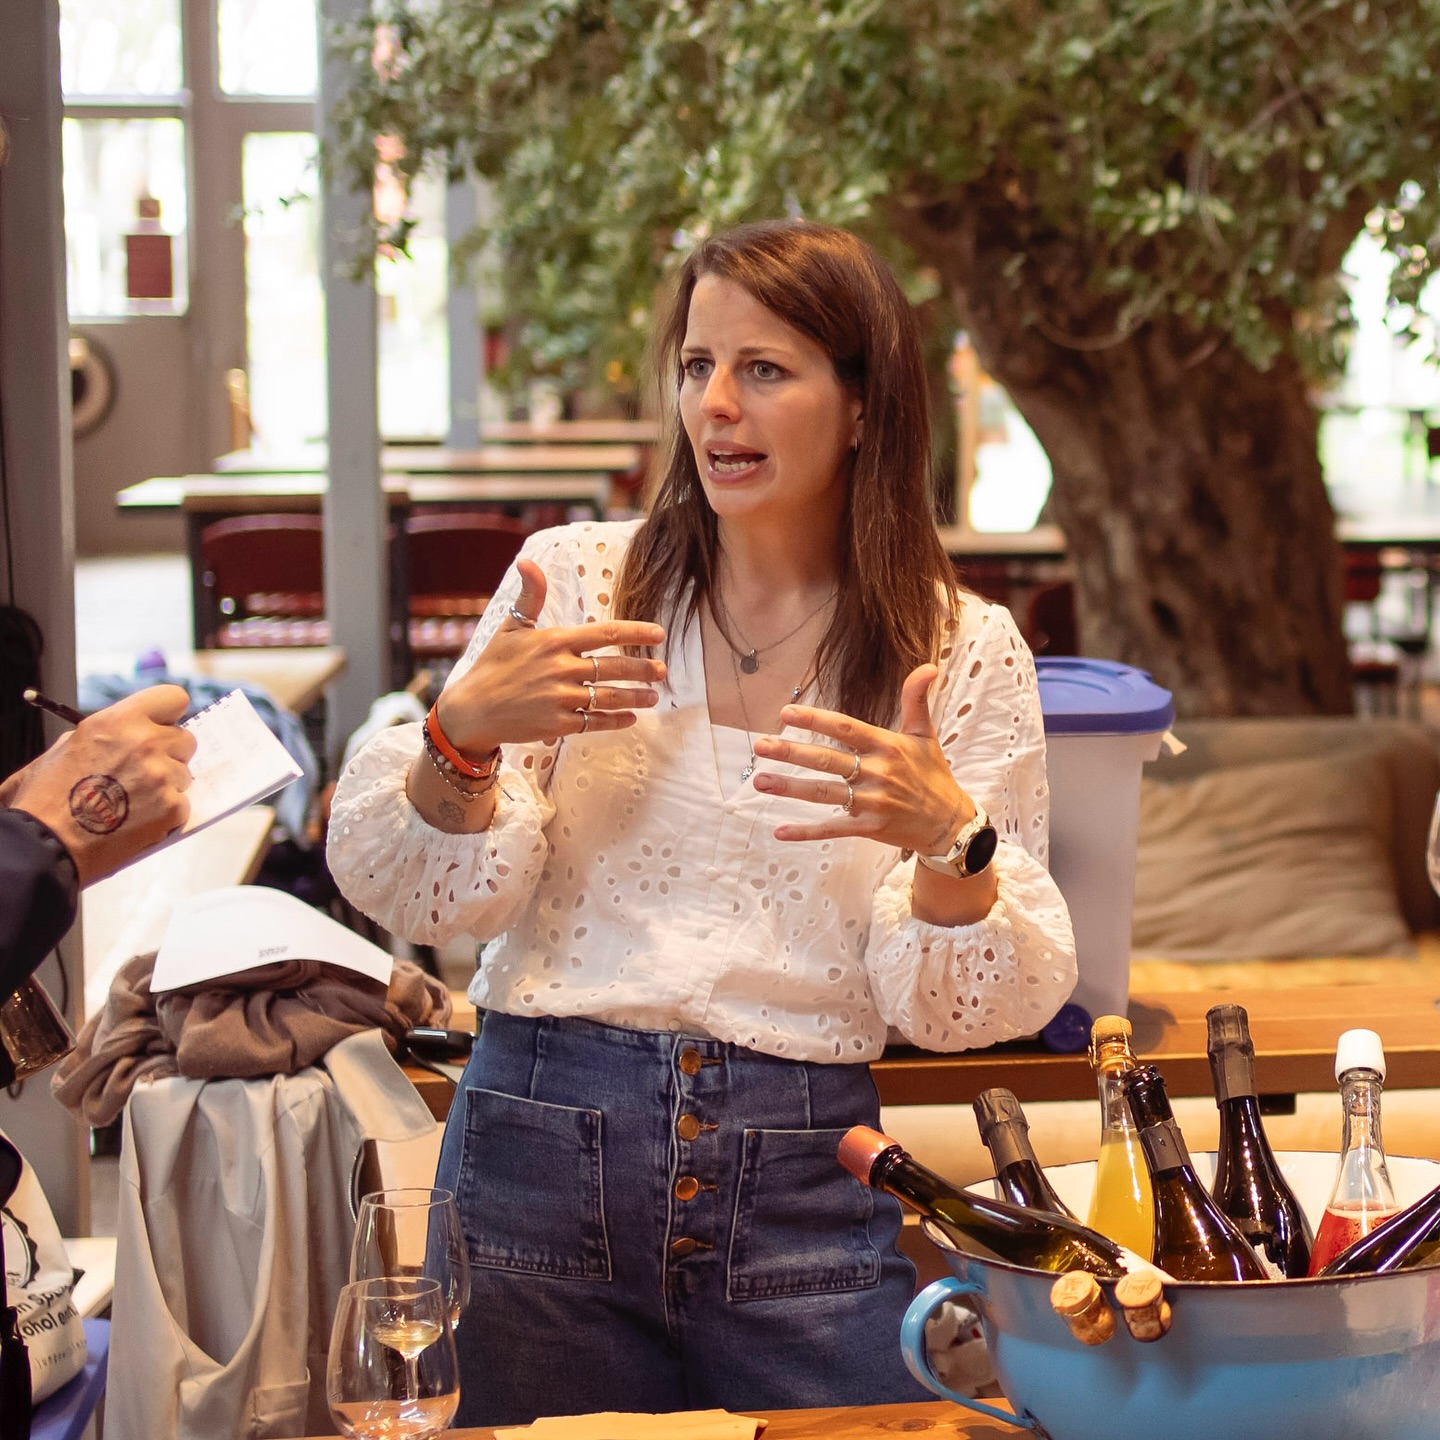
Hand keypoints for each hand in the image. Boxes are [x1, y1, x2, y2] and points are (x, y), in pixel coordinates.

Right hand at [7, 684, 195, 884]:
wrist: (47, 843)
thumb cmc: (48, 796)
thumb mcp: (66, 747)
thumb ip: (107, 733)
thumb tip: (133, 729)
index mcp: (119, 721)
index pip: (173, 698)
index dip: (169, 715)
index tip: (162, 728)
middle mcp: (145, 743)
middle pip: (186, 739)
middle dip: (170, 754)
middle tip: (143, 771)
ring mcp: (162, 776)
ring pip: (185, 774)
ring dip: (167, 785)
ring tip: (133, 800)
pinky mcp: (172, 808)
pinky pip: (183, 803)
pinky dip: (165, 814)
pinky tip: (137, 819)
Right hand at [434, 558, 668, 754]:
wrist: (471, 710)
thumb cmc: (493, 665)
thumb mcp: (510, 627)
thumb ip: (529, 597)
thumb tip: (527, 561)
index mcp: (554, 641)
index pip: (606, 634)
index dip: (636, 633)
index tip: (658, 633)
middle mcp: (561, 669)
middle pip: (614, 668)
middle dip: (643, 669)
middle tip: (663, 670)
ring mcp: (561, 698)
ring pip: (610, 697)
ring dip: (636, 696)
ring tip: (654, 696)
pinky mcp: (557, 724)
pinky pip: (595, 722)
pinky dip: (615, 720)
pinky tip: (630, 718)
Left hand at [751, 664, 972, 851]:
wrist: (949, 822)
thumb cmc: (932, 774)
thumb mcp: (925, 735)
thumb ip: (917, 699)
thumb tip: (930, 666)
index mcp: (887, 746)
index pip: (845, 729)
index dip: (815, 721)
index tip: (786, 713)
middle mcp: (878, 773)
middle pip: (828, 761)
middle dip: (791, 752)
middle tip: (761, 745)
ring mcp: (872, 802)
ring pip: (824, 793)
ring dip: (789, 788)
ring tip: (760, 780)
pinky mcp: (870, 827)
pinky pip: (833, 828)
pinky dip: (806, 831)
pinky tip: (780, 830)